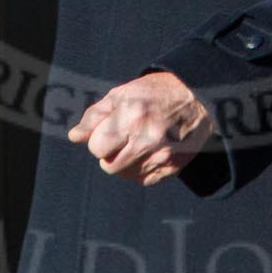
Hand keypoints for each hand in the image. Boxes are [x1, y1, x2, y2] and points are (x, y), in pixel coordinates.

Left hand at [69, 71, 214, 185]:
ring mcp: (162, 156)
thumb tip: (74, 137)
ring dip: (125, 161)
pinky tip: (150, 150)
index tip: (110, 128)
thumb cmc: (153, 93)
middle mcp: (147, 138)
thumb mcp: (121, 95)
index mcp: (131, 116)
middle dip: (110, 152)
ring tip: (137, 142)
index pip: (96, 147)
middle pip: (109, 166)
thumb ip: (95, 116)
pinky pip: (144, 179)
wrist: (197, 98)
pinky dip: (141, 168)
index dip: (99, 138)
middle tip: (123, 136)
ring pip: (126, 174)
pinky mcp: (173, 168)